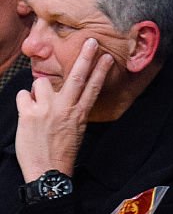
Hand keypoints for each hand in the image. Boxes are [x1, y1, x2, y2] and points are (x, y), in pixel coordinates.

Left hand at [16, 38, 113, 181]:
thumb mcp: (74, 131)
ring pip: (41, 83)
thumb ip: (70, 110)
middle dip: (85, 57)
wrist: (47, 172)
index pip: (93, 88)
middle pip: (76, 77)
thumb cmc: (60, 153)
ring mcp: (47, 110)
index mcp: (79, 115)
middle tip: (91, 42)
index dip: (100, 71)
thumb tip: (59, 93)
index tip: (107, 58)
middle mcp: (65, 109)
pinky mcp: (29, 113)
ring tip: (39, 108)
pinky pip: (23, 95)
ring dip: (38, 92)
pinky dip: (24, 103)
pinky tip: (28, 116)